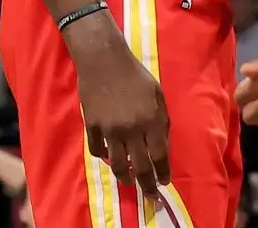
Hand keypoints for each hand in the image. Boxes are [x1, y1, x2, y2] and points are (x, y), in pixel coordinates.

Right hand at [66, 15, 170, 197]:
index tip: (164, 182)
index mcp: (151, 120)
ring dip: (125, 177)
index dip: (163, 172)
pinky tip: (110, 160)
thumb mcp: (158, 95)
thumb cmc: (136, 75)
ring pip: (118, 164)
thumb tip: (162, 145)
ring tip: (130, 183)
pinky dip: (105, 158)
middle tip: (150, 196)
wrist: (104, 61)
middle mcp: (132, 129)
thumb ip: (161, 121)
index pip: (160, 155)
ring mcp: (110, 129)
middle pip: (140, 166)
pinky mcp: (92, 126)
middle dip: (147, 185)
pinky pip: (98, 151)